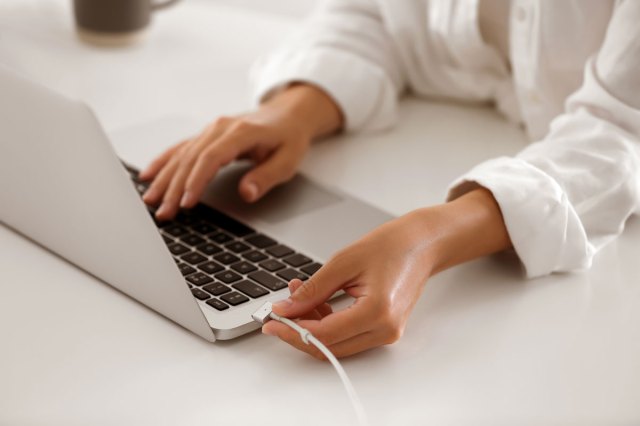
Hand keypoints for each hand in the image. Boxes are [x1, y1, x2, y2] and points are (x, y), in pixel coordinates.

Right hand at [139, 84, 342, 219]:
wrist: (287, 115)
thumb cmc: (288, 138)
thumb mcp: (287, 161)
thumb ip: (266, 177)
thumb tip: (246, 193)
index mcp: (240, 132)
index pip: (211, 158)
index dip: (197, 181)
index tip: (186, 202)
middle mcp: (220, 128)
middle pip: (191, 159)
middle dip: (174, 187)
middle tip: (163, 212)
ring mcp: (210, 130)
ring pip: (181, 155)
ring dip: (164, 178)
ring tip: (150, 201)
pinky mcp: (205, 136)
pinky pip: (179, 149)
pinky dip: (163, 162)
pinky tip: (147, 176)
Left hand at [263, 210, 435, 358]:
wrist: (421, 244)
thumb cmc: (392, 246)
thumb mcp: (344, 261)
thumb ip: (313, 290)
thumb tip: (286, 309)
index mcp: (378, 312)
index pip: (324, 335)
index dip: (293, 330)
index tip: (272, 321)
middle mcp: (385, 330)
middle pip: (329, 347)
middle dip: (298, 331)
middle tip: (277, 314)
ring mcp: (386, 333)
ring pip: (336, 344)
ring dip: (311, 326)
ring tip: (296, 296)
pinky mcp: (383, 329)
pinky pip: (347, 336)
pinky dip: (326, 323)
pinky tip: (315, 301)